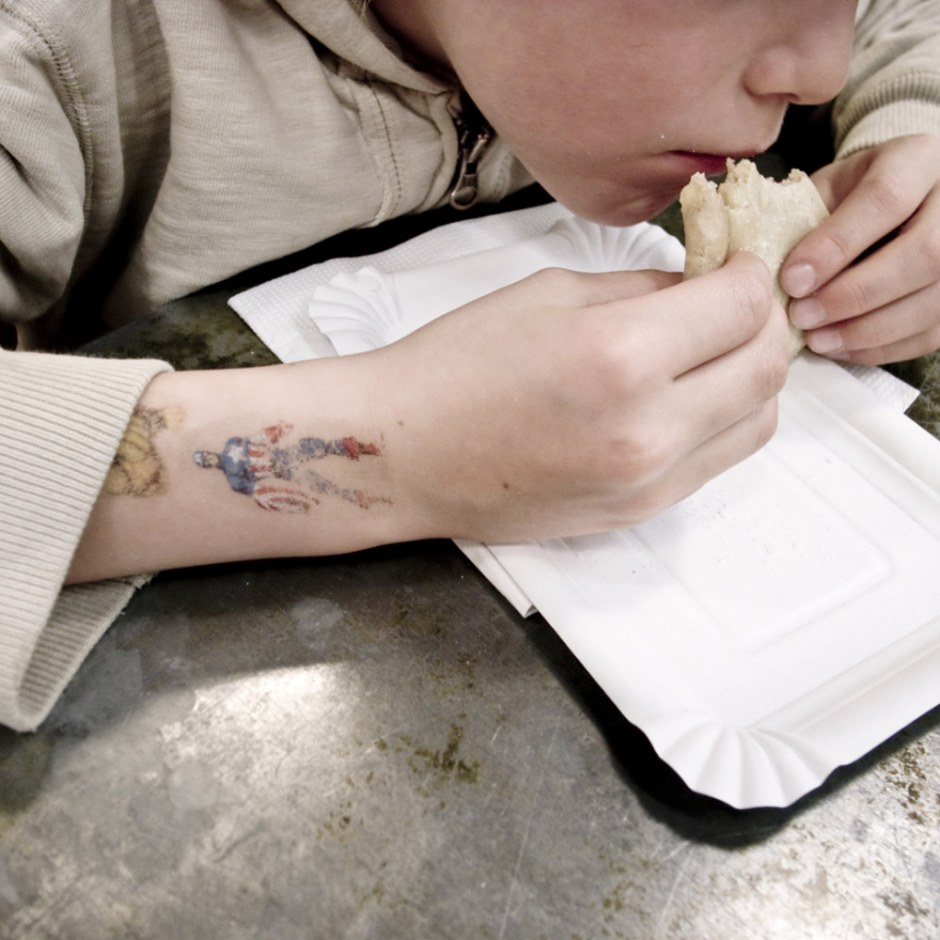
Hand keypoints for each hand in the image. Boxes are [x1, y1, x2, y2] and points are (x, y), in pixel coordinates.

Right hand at [374, 252, 788, 542]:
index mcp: (620, 356)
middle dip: (764, 322)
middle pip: (766, 367)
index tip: (735, 262)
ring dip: (752, 377)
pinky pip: (718, 460)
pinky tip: (686, 396)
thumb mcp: (552, 294)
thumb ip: (644, 290)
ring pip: (758, 422)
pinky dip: (722, 421)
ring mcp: (648, 481)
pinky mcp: (639, 512)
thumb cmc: (456, 366)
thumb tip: (703, 288)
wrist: (407, 455)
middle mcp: (649, 428)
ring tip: (715, 351)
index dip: (749, 273)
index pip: (742, 306)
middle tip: (735, 301)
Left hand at [781, 134, 939, 364]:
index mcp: (917, 160)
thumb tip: (765, 269)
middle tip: (802, 316)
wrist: (902, 197)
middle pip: (922, 254)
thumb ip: (804, 218)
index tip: (791, 280)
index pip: (885, 200)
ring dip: (867, 330)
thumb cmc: (852, 196)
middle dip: (853, 294)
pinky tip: (842, 347)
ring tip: (817, 339)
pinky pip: (931, 331)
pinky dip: (882, 347)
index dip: (836, 245)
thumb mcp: (828, 188)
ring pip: (932, 300)